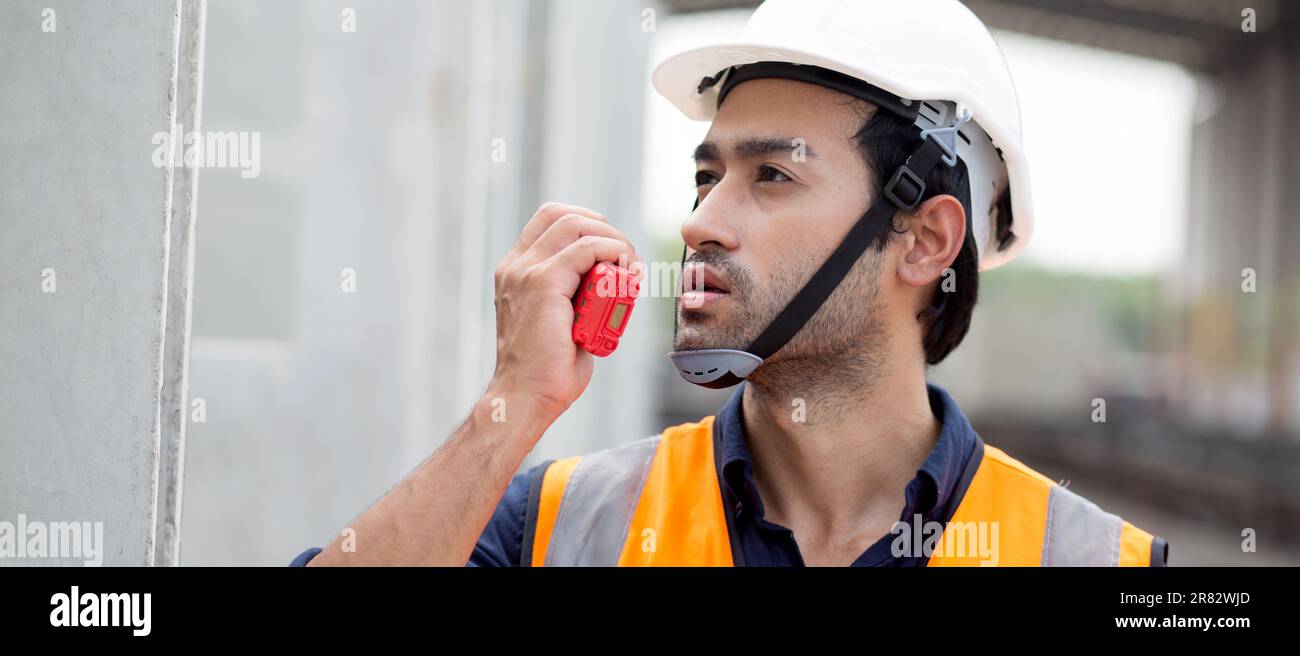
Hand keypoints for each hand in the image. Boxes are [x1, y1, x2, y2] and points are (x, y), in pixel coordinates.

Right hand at [489, 202, 641, 420]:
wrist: (526, 397)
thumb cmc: (547, 370)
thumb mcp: (560, 321)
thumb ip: (576, 298)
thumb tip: (609, 287)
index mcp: (516, 271)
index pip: (550, 221)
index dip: (587, 225)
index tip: (613, 251)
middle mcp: (516, 266)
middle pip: (562, 214)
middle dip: (603, 228)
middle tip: (627, 259)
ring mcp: (526, 272)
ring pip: (575, 224)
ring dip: (612, 239)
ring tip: (630, 267)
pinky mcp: (543, 283)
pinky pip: (586, 248)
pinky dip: (612, 252)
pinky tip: (626, 272)